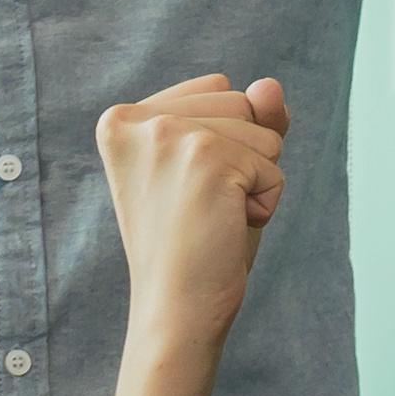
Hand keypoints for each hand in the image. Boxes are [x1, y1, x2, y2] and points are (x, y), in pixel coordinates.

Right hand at [95, 72, 291, 350]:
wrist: (175, 310)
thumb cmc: (194, 246)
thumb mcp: (217, 170)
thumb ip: (248, 120)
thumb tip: (270, 85)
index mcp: (121, 119)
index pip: (218, 90)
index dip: (224, 146)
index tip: (183, 191)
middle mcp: (137, 119)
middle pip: (242, 104)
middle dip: (242, 160)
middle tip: (199, 209)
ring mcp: (169, 134)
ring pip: (263, 133)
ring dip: (254, 181)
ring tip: (211, 218)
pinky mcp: (206, 155)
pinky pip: (273, 166)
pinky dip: (265, 203)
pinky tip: (224, 227)